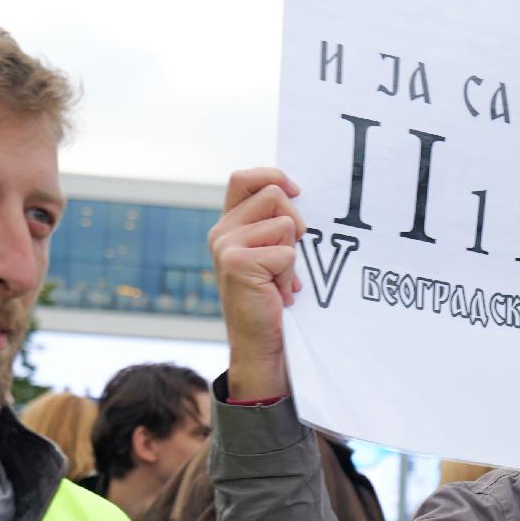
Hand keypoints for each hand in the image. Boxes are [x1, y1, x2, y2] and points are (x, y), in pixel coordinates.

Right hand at [207, 168, 304, 400]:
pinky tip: (278, 294)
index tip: (296, 192)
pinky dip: (290, 275)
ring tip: (279, 280)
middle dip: (296, 223)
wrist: (260, 344)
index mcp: (228, 226)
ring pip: (285, 223)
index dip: (272, 176)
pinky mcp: (238, 262)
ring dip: (293, 255)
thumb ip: (272, 226)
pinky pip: (286, 253)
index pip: (243, 178)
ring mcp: (226, 246)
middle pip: (275, 195)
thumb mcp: (270, 255)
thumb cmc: (270, 299)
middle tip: (290, 258)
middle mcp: (221, 232)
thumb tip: (297, 195)